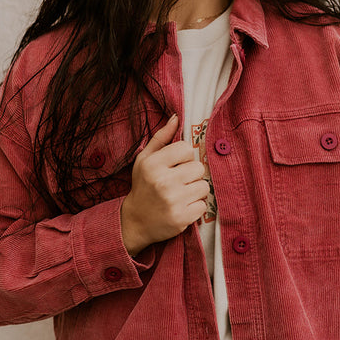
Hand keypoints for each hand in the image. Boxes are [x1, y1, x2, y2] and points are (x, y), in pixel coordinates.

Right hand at [120, 114, 210, 254]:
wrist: (136, 221)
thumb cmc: (143, 186)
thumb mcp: (145, 160)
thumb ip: (161, 138)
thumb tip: (176, 117)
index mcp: (153, 164)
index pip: (186, 149)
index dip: (184, 157)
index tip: (176, 166)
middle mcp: (163, 181)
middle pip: (198, 168)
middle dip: (192, 175)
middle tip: (179, 182)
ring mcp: (173, 201)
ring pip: (204, 186)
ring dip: (196, 191)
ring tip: (181, 195)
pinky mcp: (181, 218)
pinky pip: (203, 206)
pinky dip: (196, 207)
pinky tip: (182, 207)